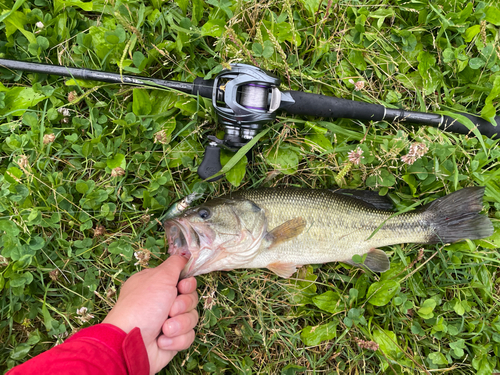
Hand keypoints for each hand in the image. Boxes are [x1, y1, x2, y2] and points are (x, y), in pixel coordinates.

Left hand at [103, 255, 197, 373]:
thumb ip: (176, 263)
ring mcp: (167, 321)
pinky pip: (188, 336)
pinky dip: (176, 339)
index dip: (187, 285)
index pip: (184, 281)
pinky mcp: (172, 340)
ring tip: (164, 328)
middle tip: (170, 309)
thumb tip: (185, 256)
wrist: (131, 344)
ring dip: (179, 323)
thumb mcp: (160, 276)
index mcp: (157, 285)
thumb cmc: (142, 306)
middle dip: (183, 305)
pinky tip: (162, 341)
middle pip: (191, 299)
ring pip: (191, 318)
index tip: (181, 287)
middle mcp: (162, 302)